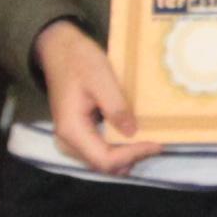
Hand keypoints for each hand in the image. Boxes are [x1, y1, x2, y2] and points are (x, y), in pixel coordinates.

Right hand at [35, 22, 157, 175]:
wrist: (59, 51)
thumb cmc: (79, 61)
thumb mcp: (101, 78)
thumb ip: (116, 107)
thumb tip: (132, 133)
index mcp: (72, 129)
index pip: (105, 159)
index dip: (133, 155)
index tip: (156, 144)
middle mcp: (67, 141)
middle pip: (103, 165)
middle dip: (131, 159)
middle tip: (157, 144)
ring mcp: (71, 139)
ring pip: (101, 161)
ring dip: (126, 156)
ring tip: (149, 142)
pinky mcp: (77, 134)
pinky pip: (99, 150)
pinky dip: (118, 149)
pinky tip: (134, 138)